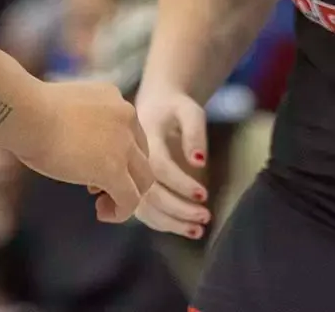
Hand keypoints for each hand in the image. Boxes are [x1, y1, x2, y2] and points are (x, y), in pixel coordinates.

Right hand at [15, 80, 153, 223]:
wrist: (26, 113)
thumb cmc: (29, 110)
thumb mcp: (64, 108)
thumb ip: (79, 122)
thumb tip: (73, 142)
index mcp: (113, 99)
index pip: (129, 132)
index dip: (115, 153)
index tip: (89, 165)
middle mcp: (126, 117)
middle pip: (140, 154)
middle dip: (125, 174)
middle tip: (96, 188)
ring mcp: (124, 144)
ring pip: (143, 178)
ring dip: (127, 194)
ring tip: (102, 205)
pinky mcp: (114, 169)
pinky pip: (130, 198)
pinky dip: (122, 211)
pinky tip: (103, 214)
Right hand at [131, 89, 210, 239]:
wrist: (153, 105)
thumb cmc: (175, 107)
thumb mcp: (190, 110)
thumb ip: (195, 133)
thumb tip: (200, 162)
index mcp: (143, 138)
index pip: (159, 167)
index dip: (181, 183)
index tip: (204, 195)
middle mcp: (131, 161)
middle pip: (149, 193)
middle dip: (178, 209)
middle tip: (206, 217)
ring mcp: (128, 176)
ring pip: (144, 207)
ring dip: (171, 222)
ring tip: (198, 230)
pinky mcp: (132, 187)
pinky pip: (143, 210)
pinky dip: (163, 223)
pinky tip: (186, 228)